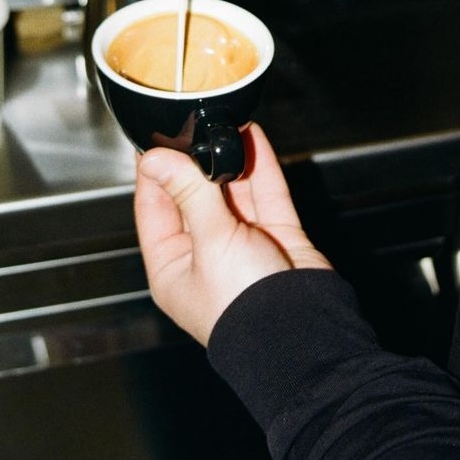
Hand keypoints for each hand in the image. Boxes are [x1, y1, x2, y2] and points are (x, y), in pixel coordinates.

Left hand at [134, 122, 330, 345]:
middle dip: (195, 160)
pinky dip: (260, 165)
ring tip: (223, 123)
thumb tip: (157, 160)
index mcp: (173, 266)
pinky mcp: (277, 236)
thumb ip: (189, 193)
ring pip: (232, 190)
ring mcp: (243, 244)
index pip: (153, 207)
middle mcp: (205, 254)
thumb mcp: (209, 243)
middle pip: (193, 195)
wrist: (305, 335)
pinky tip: (253, 138)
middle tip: (194, 124)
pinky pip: (266, 193)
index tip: (157, 138)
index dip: (155, 171)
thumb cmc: (245, 311)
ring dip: (228, 158)